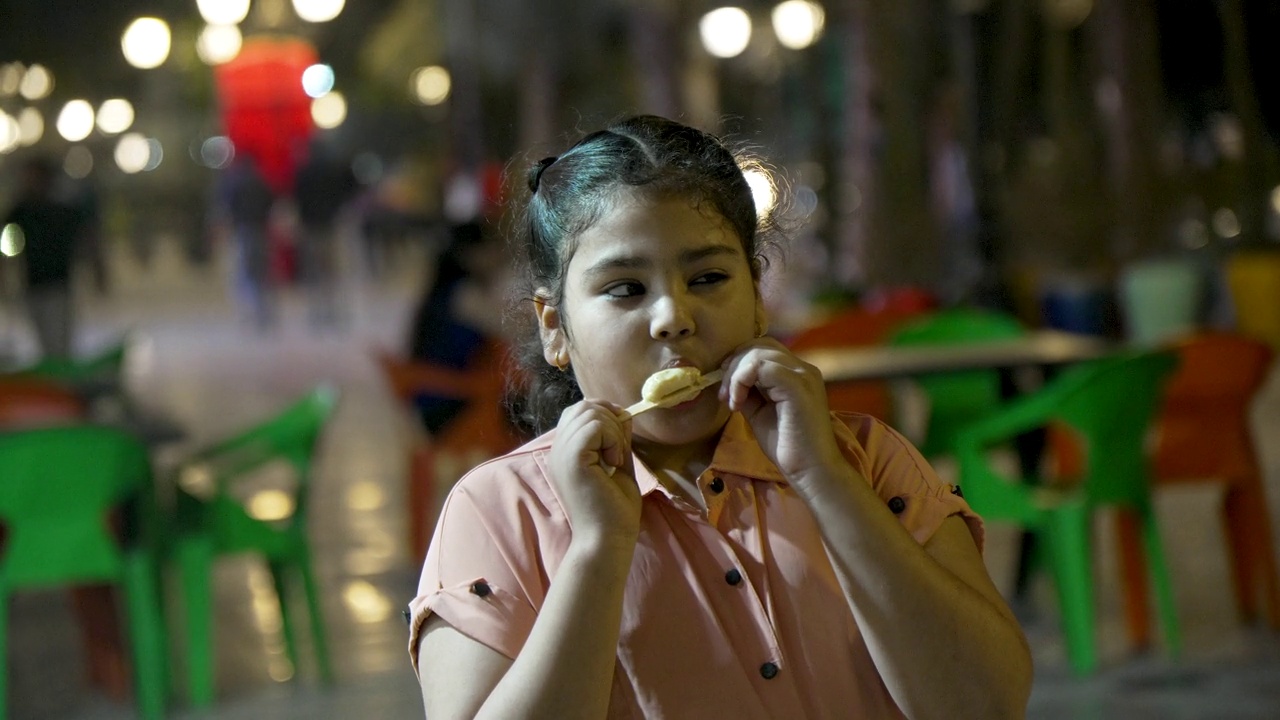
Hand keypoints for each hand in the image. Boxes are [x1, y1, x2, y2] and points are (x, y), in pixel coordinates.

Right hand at [547, 400, 641, 550]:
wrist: (608, 540)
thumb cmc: (615, 511)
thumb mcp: (618, 464)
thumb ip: (618, 439)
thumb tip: (624, 413)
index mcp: (565, 452)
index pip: (578, 411)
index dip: (603, 413)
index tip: (620, 436)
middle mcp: (557, 450)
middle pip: (583, 406)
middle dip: (610, 420)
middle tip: (619, 452)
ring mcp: (561, 454)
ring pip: (590, 413)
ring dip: (613, 432)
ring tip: (615, 460)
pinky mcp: (571, 459)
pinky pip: (594, 427)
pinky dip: (612, 439)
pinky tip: (613, 463)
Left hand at [718, 338, 846, 487]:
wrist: (811, 471)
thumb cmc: (788, 447)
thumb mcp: (760, 412)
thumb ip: (749, 392)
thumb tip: (729, 379)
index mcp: (797, 373)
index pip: (764, 349)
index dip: (738, 363)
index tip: (726, 391)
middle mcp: (803, 368)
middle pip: (759, 345)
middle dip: (733, 365)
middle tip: (724, 394)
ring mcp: (802, 374)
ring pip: (758, 353)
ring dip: (735, 374)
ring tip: (731, 401)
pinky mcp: (797, 385)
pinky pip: (760, 366)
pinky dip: (741, 380)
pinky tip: (738, 403)